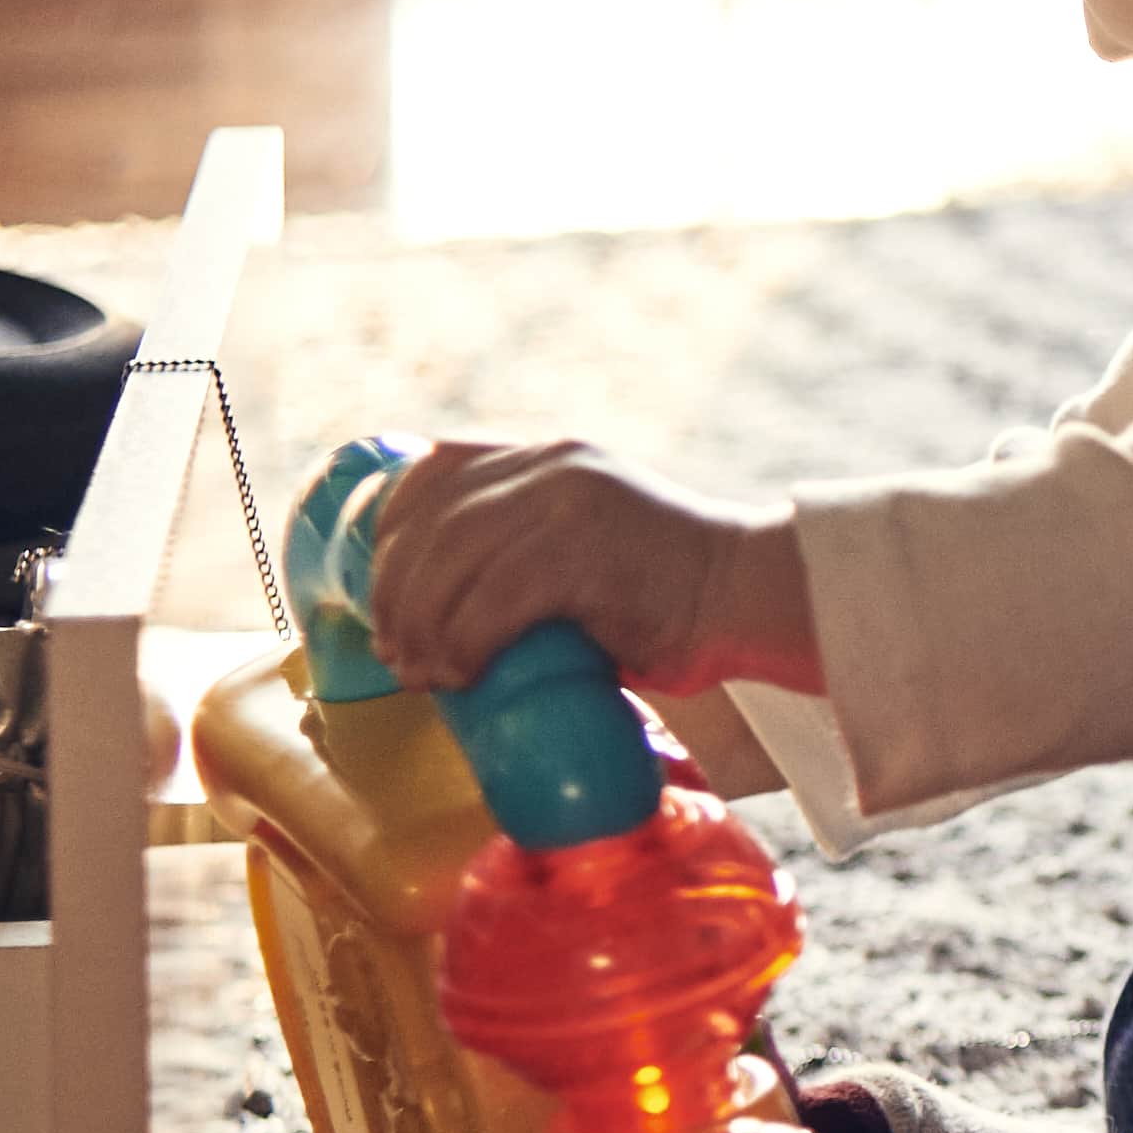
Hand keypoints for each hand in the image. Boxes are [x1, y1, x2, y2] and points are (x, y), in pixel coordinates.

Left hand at [360, 436, 820, 697]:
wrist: (749, 596)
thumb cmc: (667, 596)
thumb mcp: (585, 542)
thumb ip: (524, 545)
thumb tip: (436, 608)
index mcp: (547, 456)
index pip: (433, 472)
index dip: (391, 534)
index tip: (383, 597)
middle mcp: (551, 466)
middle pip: (429, 525)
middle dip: (396, 598)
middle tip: (397, 658)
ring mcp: (568, 504)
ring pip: (449, 562)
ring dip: (422, 628)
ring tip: (425, 675)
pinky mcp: (584, 553)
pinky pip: (492, 601)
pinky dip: (465, 644)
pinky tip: (466, 675)